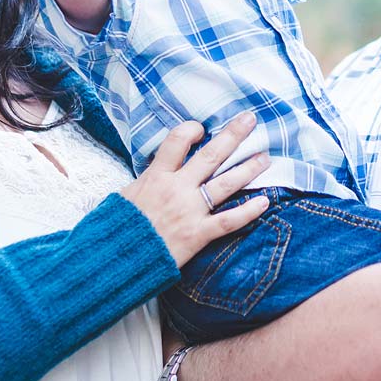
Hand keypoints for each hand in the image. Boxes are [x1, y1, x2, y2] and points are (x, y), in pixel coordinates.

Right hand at [121, 113, 269, 266]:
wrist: (115, 260)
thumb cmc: (116, 229)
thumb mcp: (124, 195)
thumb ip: (144, 182)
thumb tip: (154, 172)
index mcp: (156, 176)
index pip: (177, 141)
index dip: (191, 130)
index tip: (201, 129)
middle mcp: (176, 189)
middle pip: (211, 155)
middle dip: (232, 135)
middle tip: (250, 120)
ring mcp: (189, 211)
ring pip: (226, 183)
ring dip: (248, 168)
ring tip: (264, 158)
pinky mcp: (198, 234)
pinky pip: (229, 221)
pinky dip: (248, 211)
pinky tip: (265, 202)